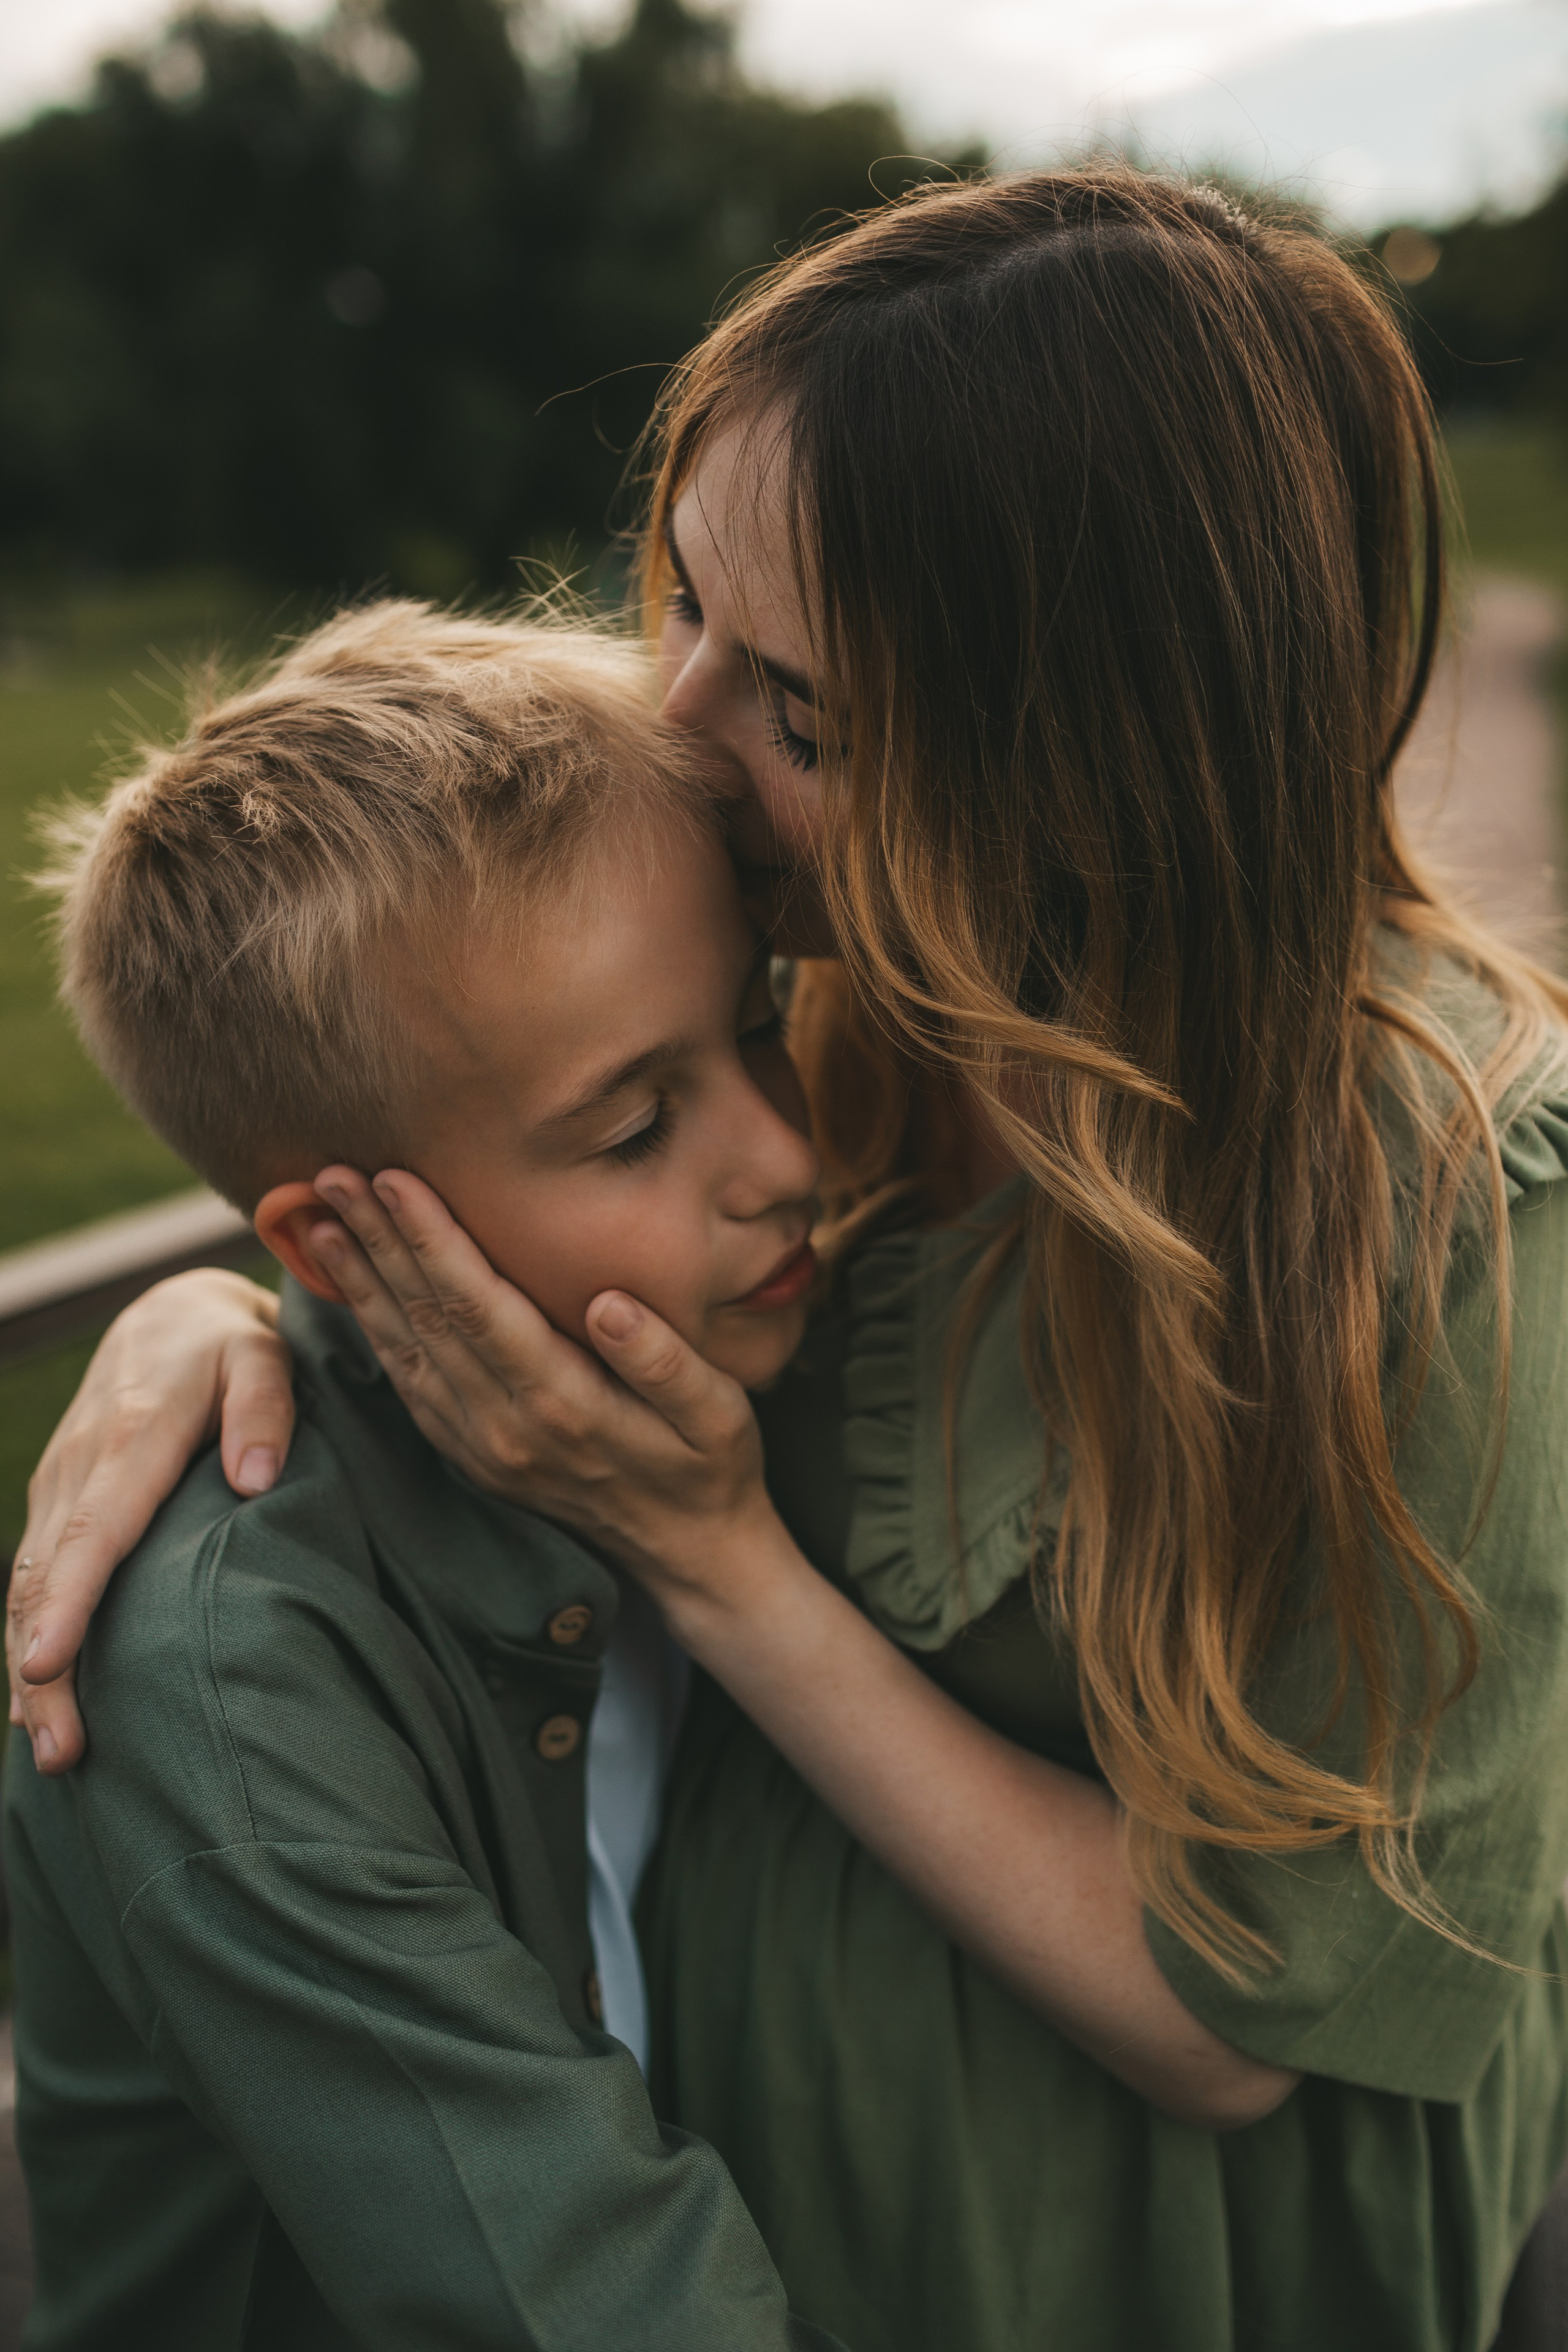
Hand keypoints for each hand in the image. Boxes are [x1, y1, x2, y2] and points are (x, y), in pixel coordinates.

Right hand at [9, 1270, 294, 1772]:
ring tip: (52, 1750)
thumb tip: (256, 1481)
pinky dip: (26, 1634)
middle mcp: (80, 1467)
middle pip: (47, 1579)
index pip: (92, 1532)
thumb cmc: (229, 1344)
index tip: (47, 1666)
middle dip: (43, 1669)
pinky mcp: (57, 1498)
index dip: (68, 1603)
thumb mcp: (263, 1354)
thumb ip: (265, 1410)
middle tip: (61, 1751)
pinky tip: (34, 1700)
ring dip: (30, 1669)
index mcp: (130, 1439)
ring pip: (29, 1585)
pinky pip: (33, 1573)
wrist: (170, 1313)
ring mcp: (59, 1483)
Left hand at [308, 1166, 775, 1591]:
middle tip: (330, 1172)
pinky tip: (351, 1287)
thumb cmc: (712, 1467)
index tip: (393, 1177)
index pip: (481, 1306)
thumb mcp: (718, 1414)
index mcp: (566, 1406)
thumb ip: (665, 1361)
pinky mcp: (470, 1457)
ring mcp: (482, 1449)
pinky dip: (373, 1329)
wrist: (689, 1555)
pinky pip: (408, 1384)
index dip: (432, 1239)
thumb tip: (610, 1303)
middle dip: (378, 1240)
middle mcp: (508, 1430)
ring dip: (359, 1281)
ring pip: (405, 1350)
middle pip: (427, 1318)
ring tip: (316, 1217)